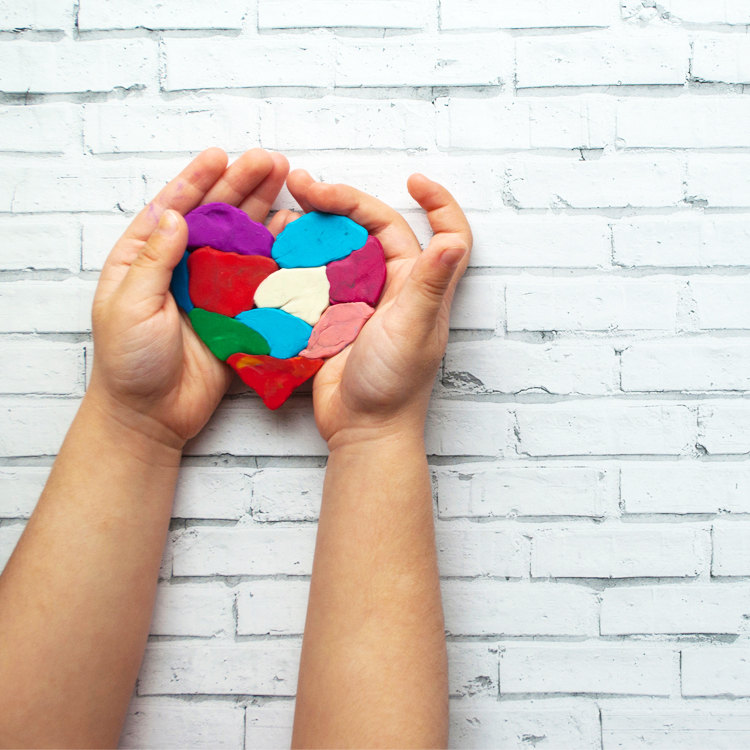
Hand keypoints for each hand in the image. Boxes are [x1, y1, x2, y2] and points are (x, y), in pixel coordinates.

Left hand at [88, 147, 290, 448]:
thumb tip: (174, 214)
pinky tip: (294, 236)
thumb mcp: (129, 305)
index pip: (174, 208)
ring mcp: (213, 289)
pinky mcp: (237, 313)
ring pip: (243, 242)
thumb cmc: (128, 362)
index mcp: (146, 258)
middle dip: (243, 186)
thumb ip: (154, 260)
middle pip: (216, 218)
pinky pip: (260, 280)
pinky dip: (278, 258)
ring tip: (290, 186)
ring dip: (264, 213)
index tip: (221, 155)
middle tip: (271, 161)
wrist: (152, 414)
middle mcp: (183, 267)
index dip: (198, 180)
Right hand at [285, 172, 471, 447]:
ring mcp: (360, 300)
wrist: (361, 428)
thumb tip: (453, 240)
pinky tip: (275, 248)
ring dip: (314, 226)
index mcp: (419, 285)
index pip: (440, 230)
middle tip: (303, 186)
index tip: (413, 179)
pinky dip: (297, 259)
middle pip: (372, 228)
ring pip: (339, 248)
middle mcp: (392, 286)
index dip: (435, 201)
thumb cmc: (394, 385)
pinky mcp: (332, 315)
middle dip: (341, 201)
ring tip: (283, 210)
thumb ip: (429, 286)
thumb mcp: (413, 331)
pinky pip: (316, 276)